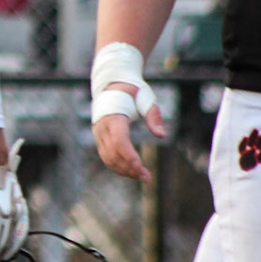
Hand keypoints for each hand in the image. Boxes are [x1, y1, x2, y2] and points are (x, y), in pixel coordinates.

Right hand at [92, 41, 164, 180]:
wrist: (112, 84)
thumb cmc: (133, 90)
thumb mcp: (146, 97)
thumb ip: (154, 116)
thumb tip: (161, 135)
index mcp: (114, 116)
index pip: (119, 141)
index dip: (129, 156)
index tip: (141, 167)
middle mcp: (102, 127)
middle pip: (113, 154)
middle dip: (129, 168)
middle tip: (147, 178)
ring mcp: (98, 134)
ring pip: (108, 158)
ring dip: (124, 170)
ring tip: (142, 177)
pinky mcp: (99, 138)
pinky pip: (106, 157)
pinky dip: (118, 166)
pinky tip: (132, 171)